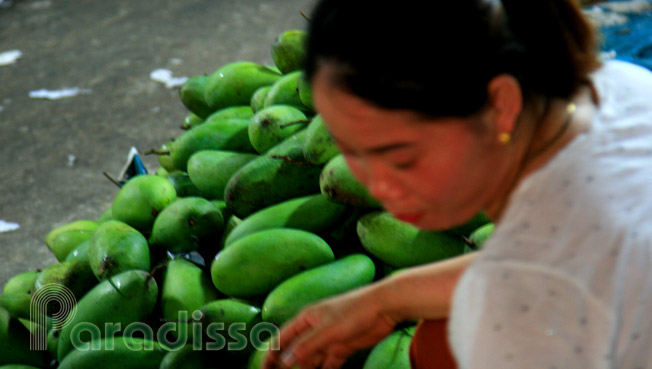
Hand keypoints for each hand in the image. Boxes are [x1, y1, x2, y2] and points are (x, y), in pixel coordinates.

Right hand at [262, 285, 399, 368]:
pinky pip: (329, 363)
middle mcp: (315, 328)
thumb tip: (285, 361)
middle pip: (295, 350)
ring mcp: (329, 338)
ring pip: (311, 359)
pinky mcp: (343, 346)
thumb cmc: (354, 311)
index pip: (282, 338)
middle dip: (286, 365)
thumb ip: (306, 346)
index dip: (272, 354)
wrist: (383, 306)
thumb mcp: (327, 330)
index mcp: (306, 319)